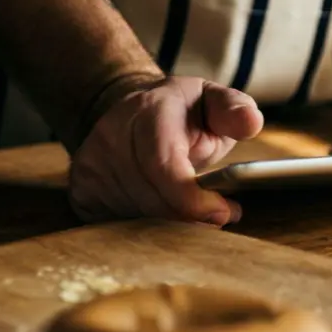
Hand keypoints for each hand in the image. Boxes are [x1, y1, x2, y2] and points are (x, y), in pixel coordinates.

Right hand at [68, 77, 263, 225]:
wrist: (130, 113)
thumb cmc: (182, 114)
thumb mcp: (213, 101)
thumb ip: (234, 110)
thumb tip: (251, 122)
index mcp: (148, 110)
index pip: (162, 164)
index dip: (192, 199)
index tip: (224, 212)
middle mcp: (112, 135)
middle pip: (149, 198)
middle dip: (189, 217)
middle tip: (218, 217)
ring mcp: (90, 162)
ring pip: (132, 216)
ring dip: (168, 225)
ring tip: (193, 212)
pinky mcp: (80, 188)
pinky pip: (113, 225)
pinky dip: (143, 229)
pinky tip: (160, 214)